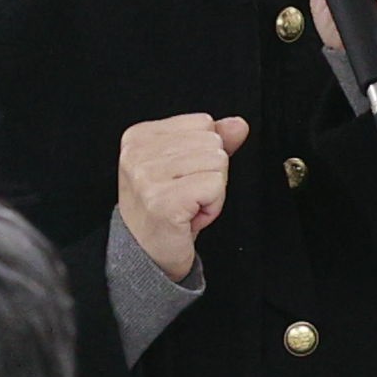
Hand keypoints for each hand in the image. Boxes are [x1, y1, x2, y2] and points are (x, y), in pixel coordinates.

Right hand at [118, 110, 246, 281]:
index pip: (203, 123)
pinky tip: (192, 216)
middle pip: (212, 142)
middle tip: (186, 195)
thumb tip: (238, 124)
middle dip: (211, 173)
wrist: (147, 254)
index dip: (203, 154)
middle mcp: (138, 152)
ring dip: (213, 191)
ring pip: (217, 163)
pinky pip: (215, 186)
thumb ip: (212, 141)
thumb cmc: (165, 209)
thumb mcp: (186, 167)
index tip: (182, 178)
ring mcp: (148, 176)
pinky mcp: (164, 200)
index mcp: (139, 136)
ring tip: (189, 205)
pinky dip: (213, 206)